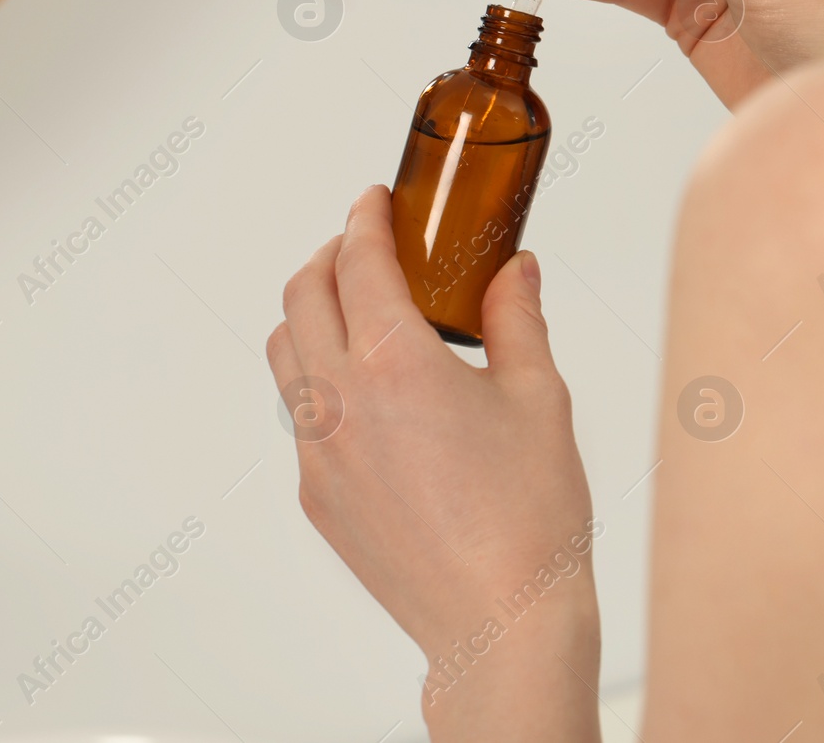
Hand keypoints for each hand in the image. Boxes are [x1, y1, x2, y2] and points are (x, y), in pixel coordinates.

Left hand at [268, 186, 601, 740]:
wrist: (501, 621)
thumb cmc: (530, 516)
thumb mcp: (537, 397)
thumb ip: (517, 319)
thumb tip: (515, 271)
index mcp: (396, 363)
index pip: (357, 261)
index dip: (363, 219)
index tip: (374, 202)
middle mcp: (341, 401)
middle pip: (302, 296)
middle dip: (328, 256)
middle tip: (363, 246)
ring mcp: (319, 453)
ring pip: (286, 354)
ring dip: (311, 314)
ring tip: (356, 312)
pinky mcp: (317, 497)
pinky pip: (301, 416)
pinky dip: (320, 380)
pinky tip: (369, 394)